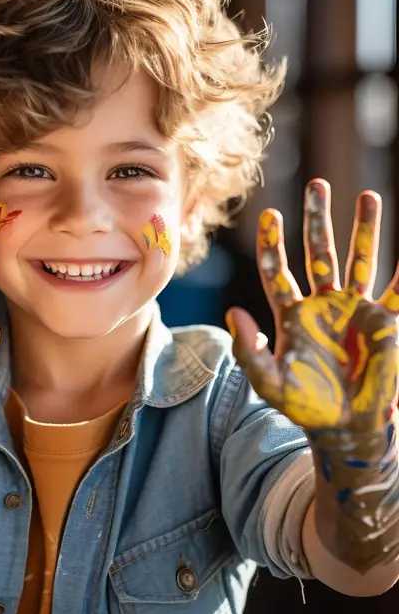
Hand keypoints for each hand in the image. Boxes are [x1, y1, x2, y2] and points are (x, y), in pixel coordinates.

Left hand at [226, 180, 398, 433]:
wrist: (344, 428)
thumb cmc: (305, 406)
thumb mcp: (269, 382)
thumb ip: (248, 350)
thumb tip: (231, 311)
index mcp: (292, 315)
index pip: (278, 271)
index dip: (272, 244)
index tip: (270, 216)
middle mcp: (324, 304)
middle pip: (319, 253)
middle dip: (318, 220)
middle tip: (318, 185)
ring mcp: (355, 310)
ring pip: (360, 260)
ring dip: (364, 229)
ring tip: (369, 196)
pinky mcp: (385, 323)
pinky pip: (398, 290)